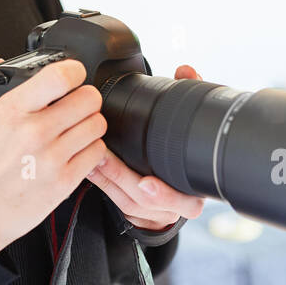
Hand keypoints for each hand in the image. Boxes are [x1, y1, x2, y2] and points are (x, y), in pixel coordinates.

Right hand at [0, 58, 107, 255]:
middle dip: (86, 97)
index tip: (73, 74)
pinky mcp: (64, 182)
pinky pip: (97, 154)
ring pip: (97, 125)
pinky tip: (78, 150)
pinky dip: (92, 149)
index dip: (74, 70)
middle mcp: (36, 131)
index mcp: (12, 111)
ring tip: (79, 127)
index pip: (61, 76)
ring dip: (91, 123)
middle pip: (88, 99)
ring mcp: (52, 158)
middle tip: (78, 103)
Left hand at [86, 64, 207, 230]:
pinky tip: (89, 166)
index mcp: (197, 191)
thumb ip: (193, 97)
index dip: (166, 193)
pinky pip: (117, 200)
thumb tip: (186, 71)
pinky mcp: (137, 212)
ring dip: (106, 177)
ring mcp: (155, 213)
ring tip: (90, 156)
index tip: (146, 182)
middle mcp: (176, 206)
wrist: (184, 185)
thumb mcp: (193, 127)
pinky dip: (102, 182)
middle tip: (103, 158)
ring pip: (127, 202)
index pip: (187, 200)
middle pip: (148, 202)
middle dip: (123, 178)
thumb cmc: (187, 151)